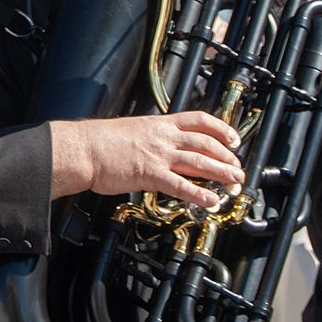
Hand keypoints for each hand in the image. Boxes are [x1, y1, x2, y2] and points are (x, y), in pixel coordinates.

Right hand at [51, 110, 244, 208]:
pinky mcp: (151, 175)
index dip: (221, 129)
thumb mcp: (132, 131)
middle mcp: (164, 138)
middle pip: (205, 143)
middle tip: (238, 167)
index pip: (199, 120)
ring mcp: (159, 156)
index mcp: (160, 124)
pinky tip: (211, 201)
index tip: (233, 138)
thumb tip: (159, 146)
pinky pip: (181, 186)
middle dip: (226, 156)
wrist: (83, 149)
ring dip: (221, 173)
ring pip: (200, 162)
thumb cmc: (99, 141)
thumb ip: (150, 137)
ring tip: (235, 181)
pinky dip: (199, 194)